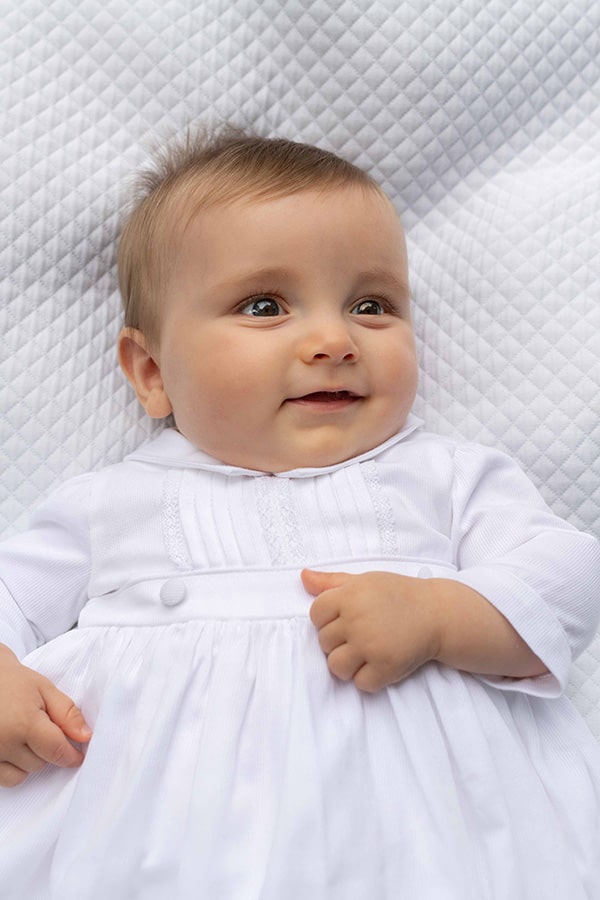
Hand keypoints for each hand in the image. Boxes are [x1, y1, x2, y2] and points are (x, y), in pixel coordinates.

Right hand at [0, 644, 91, 786]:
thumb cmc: (14, 681)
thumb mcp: (45, 689)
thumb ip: (67, 714)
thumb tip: (86, 736)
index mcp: (24, 724)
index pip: (56, 751)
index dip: (71, 755)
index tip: (77, 755)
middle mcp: (4, 744)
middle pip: (40, 764)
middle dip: (47, 750)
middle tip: (41, 729)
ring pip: (22, 775)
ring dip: (29, 761)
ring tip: (24, 737)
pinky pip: (4, 779)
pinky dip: (12, 768)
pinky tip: (13, 749)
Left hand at [302, 569, 439, 692]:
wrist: (437, 613)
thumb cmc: (398, 594)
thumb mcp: (364, 580)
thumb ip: (331, 581)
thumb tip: (303, 576)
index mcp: (349, 596)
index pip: (315, 615)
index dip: (327, 619)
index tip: (346, 619)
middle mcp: (356, 620)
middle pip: (324, 642)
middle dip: (339, 641)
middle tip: (362, 634)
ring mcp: (370, 645)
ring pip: (336, 666)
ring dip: (348, 664)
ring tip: (366, 653)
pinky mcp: (385, 667)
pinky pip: (360, 683)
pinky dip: (369, 678)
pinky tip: (380, 663)